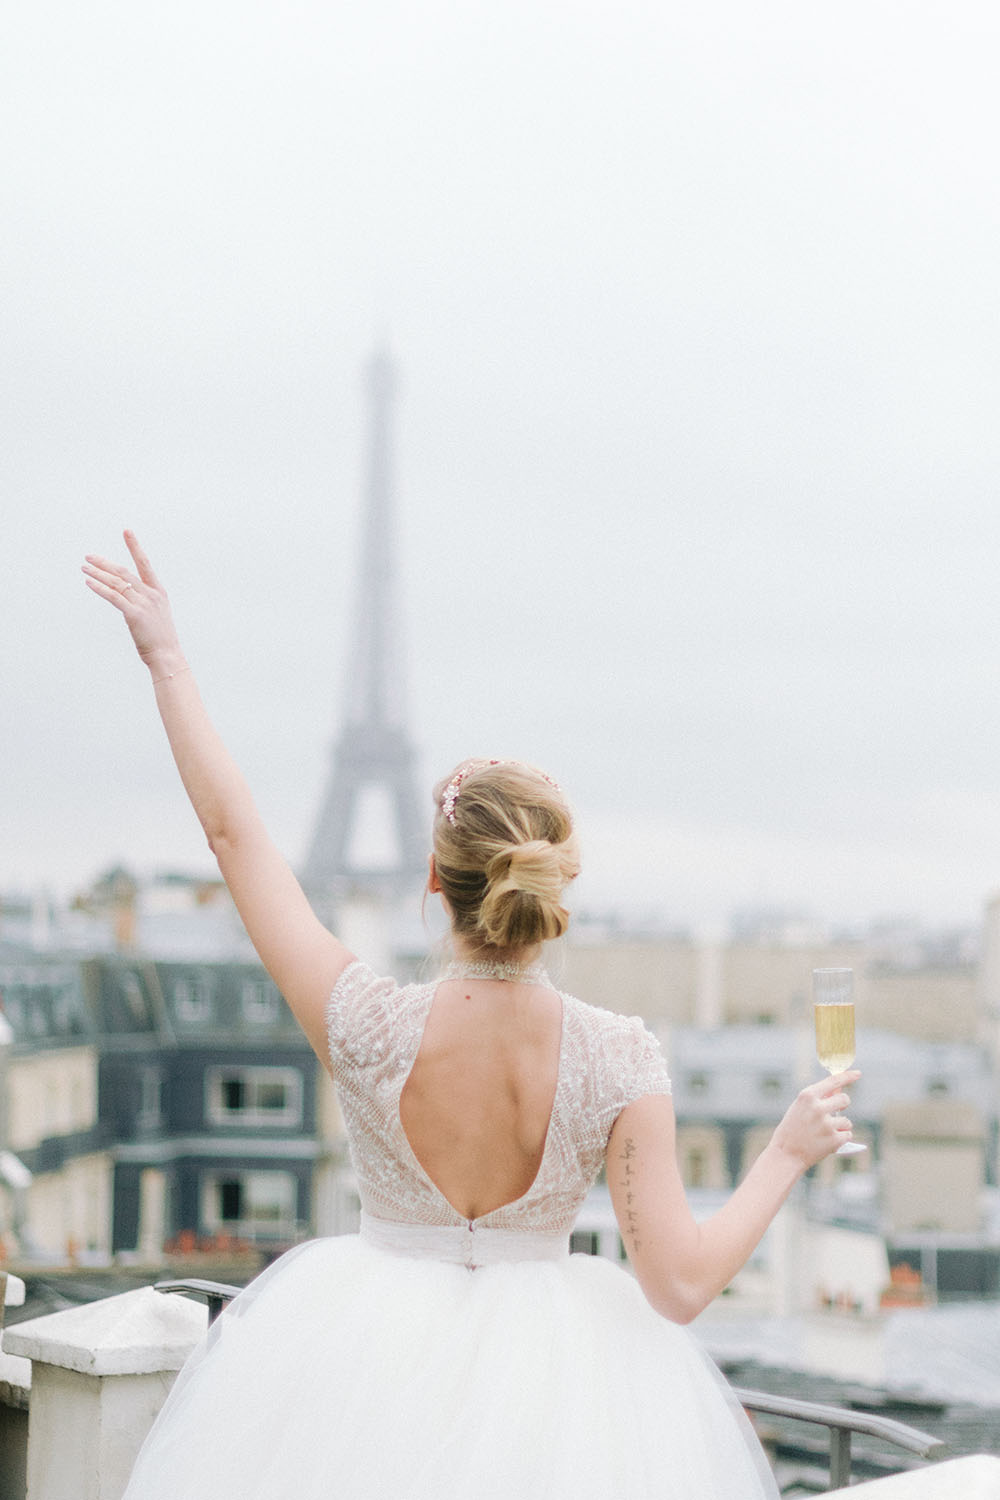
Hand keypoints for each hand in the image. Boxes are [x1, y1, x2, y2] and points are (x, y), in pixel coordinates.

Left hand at [82, 530, 183, 674]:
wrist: (167, 655)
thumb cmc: (160, 639)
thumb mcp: (155, 615)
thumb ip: (143, 602)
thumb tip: (126, 596)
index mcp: (158, 591)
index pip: (144, 563)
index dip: (134, 546)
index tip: (127, 531)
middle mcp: (151, 594)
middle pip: (124, 572)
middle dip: (104, 563)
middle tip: (89, 557)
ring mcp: (144, 603)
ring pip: (117, 582)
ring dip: (98, 574)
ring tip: (84, 568)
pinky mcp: (135, 614)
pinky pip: (114, 597)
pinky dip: (100, 588)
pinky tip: (89, 583)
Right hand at [770, 1070, 860, 1168]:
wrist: (785, 1155)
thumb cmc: (792, 1130)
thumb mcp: (800, 1109)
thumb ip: (819, 1098)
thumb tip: (838, 1088)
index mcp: (807, 1096)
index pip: (833, 1081)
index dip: (847, 1076)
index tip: (858, 1073)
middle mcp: (818, 1107)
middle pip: (844, 1099)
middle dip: (842, 1105)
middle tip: (834, 1112)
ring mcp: (826, 1124)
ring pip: (847, 1120)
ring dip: (840, 1126)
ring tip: (824, 1133)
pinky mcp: (834, 1139)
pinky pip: (847, 1134)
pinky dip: (841, 1139)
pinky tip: (827, 1142)